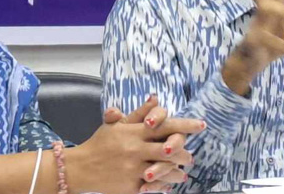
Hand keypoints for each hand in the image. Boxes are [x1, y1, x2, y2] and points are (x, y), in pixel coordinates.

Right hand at [71, 102, 202, 193]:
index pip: (165, 125)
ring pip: (165, 170)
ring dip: (177, 173)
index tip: (202, 125)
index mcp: (135, 132)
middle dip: (184, 153)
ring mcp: (134, 169)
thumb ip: (139, 113)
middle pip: (170, 150)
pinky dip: (163, 186)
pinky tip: (167, 185)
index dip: (185, 125)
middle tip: (190, 157)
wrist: (81, 168)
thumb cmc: (102, 143)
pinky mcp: (131, 187)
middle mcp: (136, 150)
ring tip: (182, 174)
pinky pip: (154, 186)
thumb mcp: (118, 125)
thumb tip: (156, 98)